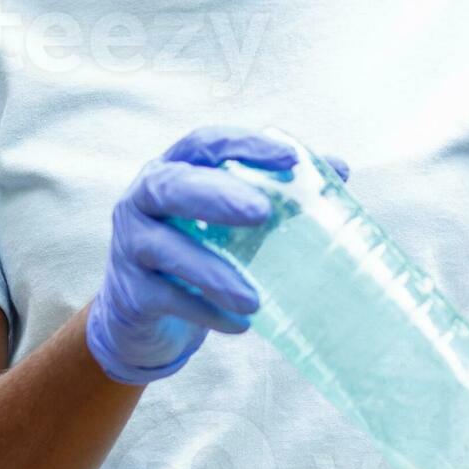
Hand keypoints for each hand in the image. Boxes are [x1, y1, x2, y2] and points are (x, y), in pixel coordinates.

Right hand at [83, 129, 301, 385]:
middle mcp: (143, 200)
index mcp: (174, 169)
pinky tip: (240, 325)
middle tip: (262, 212)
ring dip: (212, 273)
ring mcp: (131, 246)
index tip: (289, 158)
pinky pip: (166, 298)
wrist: (143, 314)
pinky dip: (205, 311)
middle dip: (216, 197)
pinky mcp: (131, 291)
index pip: (204, 143)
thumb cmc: (198, 248)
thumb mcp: (230, 218)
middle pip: (171, 187)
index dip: (243, 146)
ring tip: (254, 299)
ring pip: (165, 250)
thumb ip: (276, 190)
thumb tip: (338, 169)